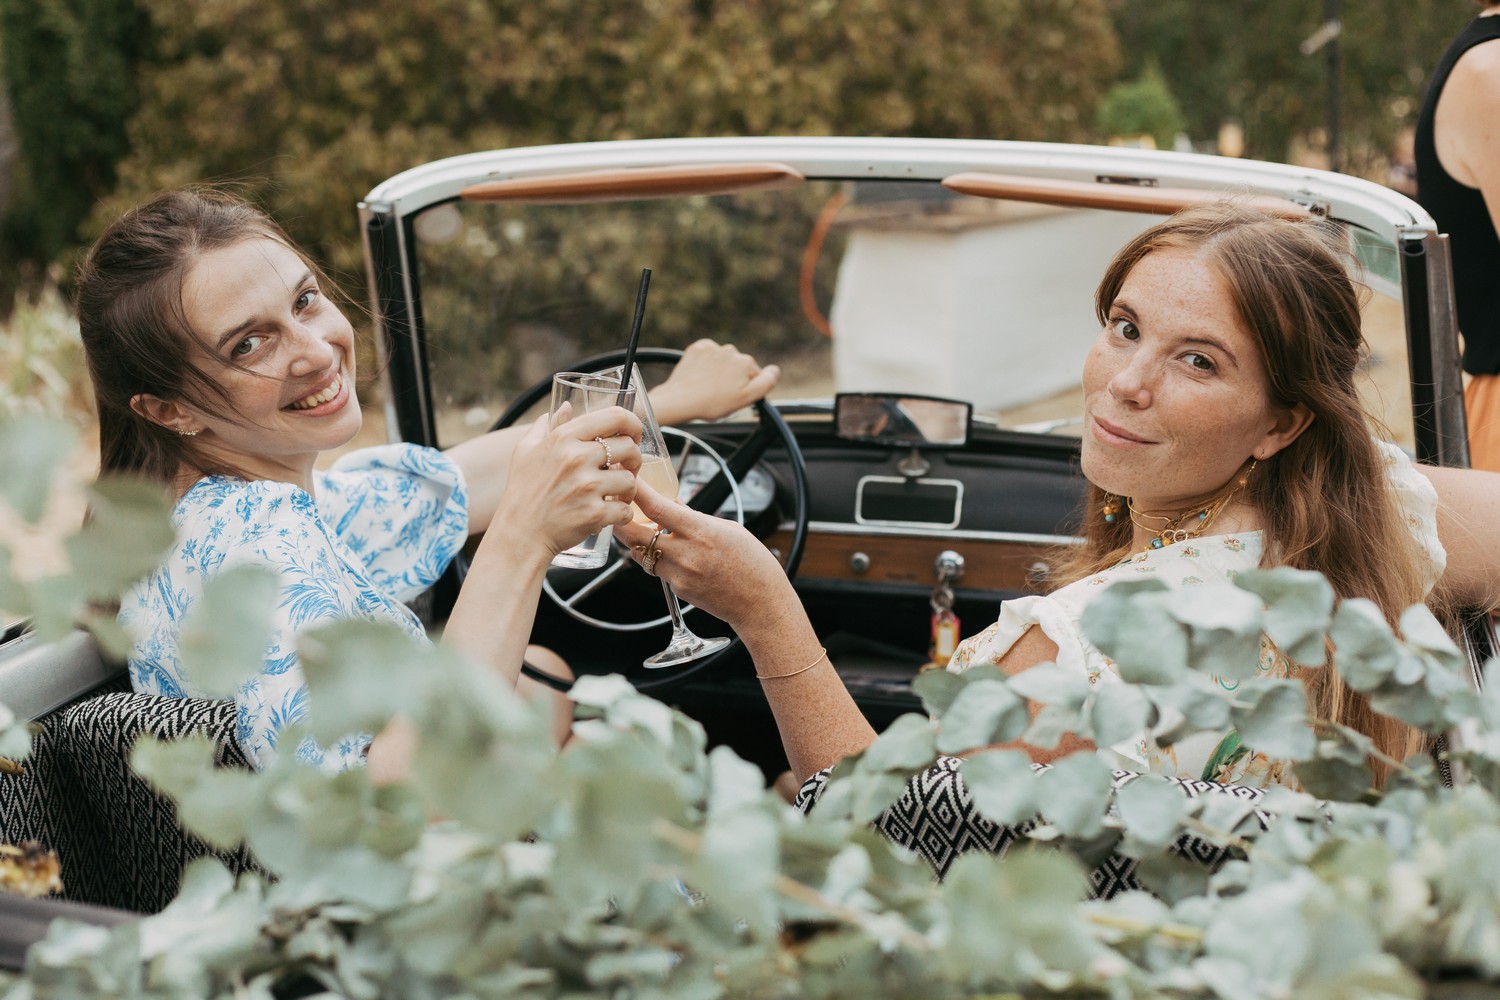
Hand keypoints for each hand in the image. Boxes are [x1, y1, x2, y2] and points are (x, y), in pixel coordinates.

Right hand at [491, 406, 642, 558]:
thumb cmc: (522, 492)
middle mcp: (577, 458)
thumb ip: (547, 426)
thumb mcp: (526, 451)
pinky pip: (626, 510)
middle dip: (634, 460)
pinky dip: (622, 515)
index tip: (634, 436)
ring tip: (615, 496)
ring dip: (628, 491)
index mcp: (564, 438)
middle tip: (625, 471)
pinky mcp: (594, 513)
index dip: (633, 424)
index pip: (615, 416)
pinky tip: (609, 515)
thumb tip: (566, 405)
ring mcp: (587, 486)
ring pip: (631, 480)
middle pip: (630, 448)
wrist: (518, 535)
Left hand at [615, 480, 798, 636]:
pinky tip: (671, 553)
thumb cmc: (752, 564)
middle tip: (616, 507)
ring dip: (637, 540)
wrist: (761, 604)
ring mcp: (678, 575)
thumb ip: (695, 517)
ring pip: (640, 553)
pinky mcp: (677, 590)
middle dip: (619, 518)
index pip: (656, 507)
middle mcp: (684, 554)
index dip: (635, 491)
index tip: (624, 479)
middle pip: (633, 534)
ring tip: (646, 530)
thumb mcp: (727, 529)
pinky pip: (656, 569)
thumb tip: (674, 505)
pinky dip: (657, 558)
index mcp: (700, 531)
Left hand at [650, 339, 780, 423]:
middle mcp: (731, 351)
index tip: (734, 396)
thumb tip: (775, 370)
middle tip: (720, 394)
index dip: (746, 388)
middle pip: (739, 366)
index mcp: (746, 363)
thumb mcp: (746, 398)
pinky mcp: (698, 348)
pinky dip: (705, 364)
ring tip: (708, 386)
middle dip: (733, 378)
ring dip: (719, 371)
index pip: (754, 375)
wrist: (680, 399)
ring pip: (723, 360)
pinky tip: (700, 376)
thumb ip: (766, 383)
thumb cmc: (713, 403)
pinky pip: (708, 355)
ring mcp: (713, 348)